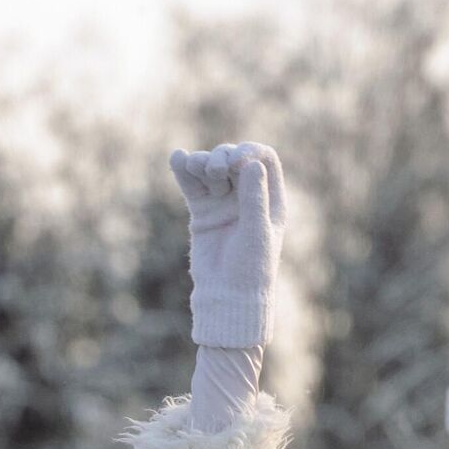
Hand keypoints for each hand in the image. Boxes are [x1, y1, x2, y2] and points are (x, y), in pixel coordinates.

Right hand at [169, 141, 286, 348]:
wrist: (226, 296)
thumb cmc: (250, 269)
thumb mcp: (256, 232)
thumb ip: (254, 198)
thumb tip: (252, 164)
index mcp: (270, 199)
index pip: (264, 159)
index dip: (250, 151)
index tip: (237, 160)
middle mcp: (248, 196)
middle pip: (234, 159)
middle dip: (222, 158)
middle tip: (215, 170)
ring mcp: (224, 202)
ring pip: (211, 168)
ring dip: (202, 162)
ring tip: (194, 167)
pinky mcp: (202, 210)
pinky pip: (192, 184)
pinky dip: (184, 169)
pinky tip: (177, 159)